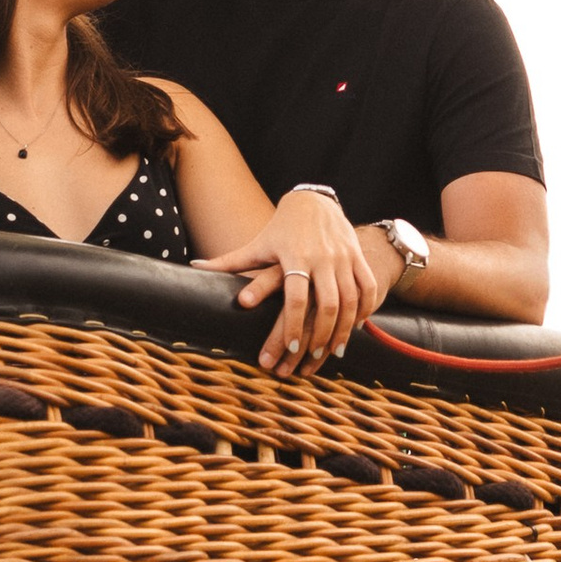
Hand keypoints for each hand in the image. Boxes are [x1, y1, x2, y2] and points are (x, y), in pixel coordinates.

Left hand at [199, 189, 384, 374]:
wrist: (316, 200)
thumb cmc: (281, 229)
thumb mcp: (258, 245)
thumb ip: (229, 261)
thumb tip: (194, 267)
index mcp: (294, 255)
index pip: (295, 296)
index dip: (293, 324)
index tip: (289, 348)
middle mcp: (321, 256)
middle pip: (327, 304)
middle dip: (320, 336)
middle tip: (310, 361)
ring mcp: (343, 256)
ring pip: (350, 300)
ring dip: (343, 330)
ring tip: (333, 353)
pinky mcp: (357, 257)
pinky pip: (367, 288)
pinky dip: (364, 312)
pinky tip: (355, 330)